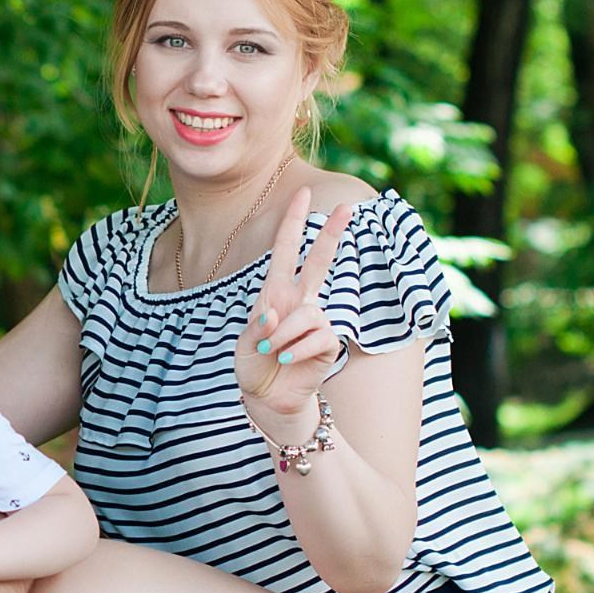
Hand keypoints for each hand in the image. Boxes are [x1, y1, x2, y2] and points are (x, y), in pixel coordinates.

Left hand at [235, 188, 350, 428]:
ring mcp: (316, 320)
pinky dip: (297, 348)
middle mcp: (299, 301)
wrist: (268, 398)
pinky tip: (287, 359)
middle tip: (348, 207)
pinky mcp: (328, 343)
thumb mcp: (245, 344)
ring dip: (284, 334)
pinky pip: (318, 336)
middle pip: (320, 261)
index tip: (303, 194)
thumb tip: (274, 313)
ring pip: (308, 313)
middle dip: (332, 234)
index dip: (293, 223)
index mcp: (275, 292)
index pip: (286, 251)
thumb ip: (257, 326)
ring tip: (271, 352)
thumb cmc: (254, 366)